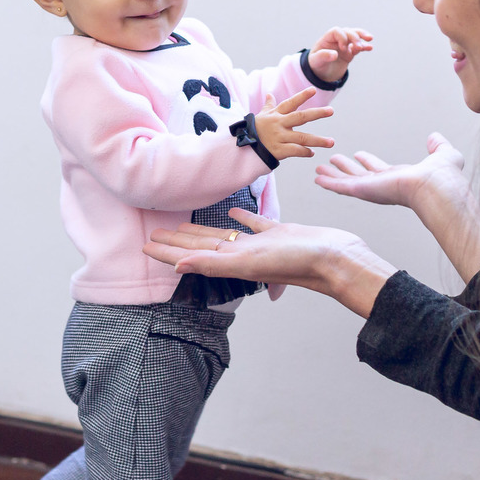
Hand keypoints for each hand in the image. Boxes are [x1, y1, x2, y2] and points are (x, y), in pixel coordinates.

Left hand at [143, 208, 396, 317]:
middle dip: (176, 242)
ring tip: (183, 225)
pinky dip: (241, 217)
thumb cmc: (296, 262)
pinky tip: (232, 211)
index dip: (167, 252)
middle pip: (201, 246)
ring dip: (201, 231)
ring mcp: (260, 243)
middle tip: (154, 234)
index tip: (145, 246)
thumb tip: (176, 267)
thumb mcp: (250, 262)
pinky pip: (253, 223)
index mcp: (232, 262)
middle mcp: (242, 254)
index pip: (190, 256)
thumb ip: (212, 264)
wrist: (335, 258)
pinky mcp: (278, 231)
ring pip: (223, 235)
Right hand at [254, 87, 334, 159]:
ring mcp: (279, 138)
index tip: (314, 90)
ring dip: (318, 140)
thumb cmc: (255, 130)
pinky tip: (312, 153)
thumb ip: (269, 106)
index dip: (302, 96)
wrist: (243, 148)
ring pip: (302, 138)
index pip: (291, 103)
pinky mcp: (278, 151)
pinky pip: (295, 151)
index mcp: (276, 114)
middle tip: (331, 111)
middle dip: (317, 113)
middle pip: (300, 117)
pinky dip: (305, 152)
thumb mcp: (261, 116)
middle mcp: (279, 124)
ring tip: (331, 142)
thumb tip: (269, 94)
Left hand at [307, 27, 373, 84]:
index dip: (342, 37)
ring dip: (362, 37)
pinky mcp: (350, 52)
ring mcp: (344, 45)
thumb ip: (323, 56)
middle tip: (359, 47)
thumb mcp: (316, 61)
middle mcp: (337, 40)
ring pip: (355, 36)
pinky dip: (364, 46)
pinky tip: (370, 48)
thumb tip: (334, 54)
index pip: (336, 31)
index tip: (343, 49)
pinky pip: (358, 47)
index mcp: (327, 38)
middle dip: (355, 37)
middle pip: (348, 32)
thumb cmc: (316, 64)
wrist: (321, 74)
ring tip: (369, 39)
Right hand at [314, 132, 465, 208]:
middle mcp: (384, 185)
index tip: (359, 155)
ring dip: (333, 176)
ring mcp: (373, 190)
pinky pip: (342, 187)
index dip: (368, 163)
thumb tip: (435, 137)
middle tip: (333, 161)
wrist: (437, 186)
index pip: (380, 170)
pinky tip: (318, 179)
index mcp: (400, 178)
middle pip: (360, 176)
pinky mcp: (364, 191)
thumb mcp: (443, 154)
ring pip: (347, 182)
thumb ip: (438, 146)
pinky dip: (329, 183)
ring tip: (318, 169)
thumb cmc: (444, 176)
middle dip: (346, 169)